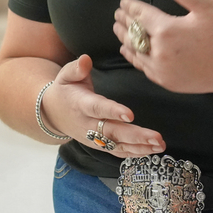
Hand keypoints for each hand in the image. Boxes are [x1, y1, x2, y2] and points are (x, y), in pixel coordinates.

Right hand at [43, 53, 164, 158]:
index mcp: (81, 104)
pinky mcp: (99, 145)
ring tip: (160, 145)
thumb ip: (77, 68)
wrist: (53, 113)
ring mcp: (93, 138)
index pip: (98, 108)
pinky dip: (134, 153)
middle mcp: (88, 124)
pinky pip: (117, 152)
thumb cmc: (65, 90)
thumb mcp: (65, 75)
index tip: (130, 115)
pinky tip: (151, 151)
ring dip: (140, 147)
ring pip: (117, 145)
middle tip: (156, 137)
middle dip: (136, 136)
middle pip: (112, 132)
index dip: (113, 111)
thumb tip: (86, 59)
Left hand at [113, 0, 212, 93]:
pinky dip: (133, 57)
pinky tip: (128, 51)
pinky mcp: (166, 81)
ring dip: (125, 39)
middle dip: (124, 22)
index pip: (140, 15)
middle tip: (117, 15)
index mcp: (167, 30)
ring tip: (118, 30)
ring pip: (135, 51)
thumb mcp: (207, 6)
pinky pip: (143, 68)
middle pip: (133, 33)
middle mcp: (159, 51)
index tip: (123, 2)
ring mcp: (161, 69)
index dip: (130, 7)